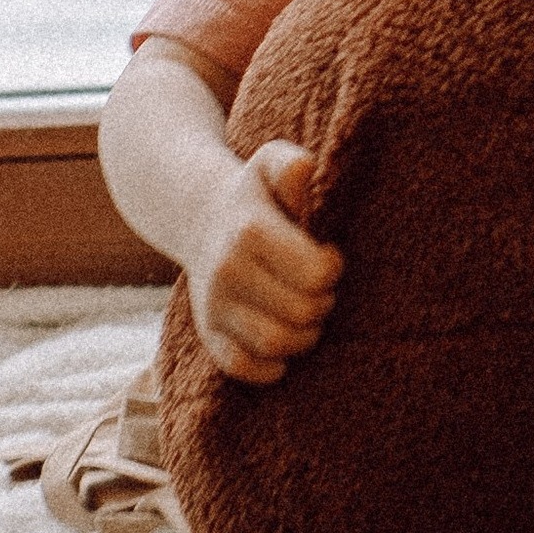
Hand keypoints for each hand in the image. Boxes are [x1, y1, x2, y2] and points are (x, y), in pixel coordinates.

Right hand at [189, 143, 340, 382]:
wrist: (200, 219)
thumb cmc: (253, 196)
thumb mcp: (270, 166)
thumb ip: (290, 165)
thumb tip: (304, 168)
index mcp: (251, 232)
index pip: (317, 275)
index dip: (333, 269)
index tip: (328, 256)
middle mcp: (228, 271)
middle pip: (303, 313)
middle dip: (323, 302)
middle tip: (319, 288)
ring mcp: (214, 306)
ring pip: (277, 344)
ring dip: (305, 336)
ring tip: (306, 315)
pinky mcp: (208, 333)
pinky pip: (242, 367)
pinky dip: (269, 366)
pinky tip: (282, 348)